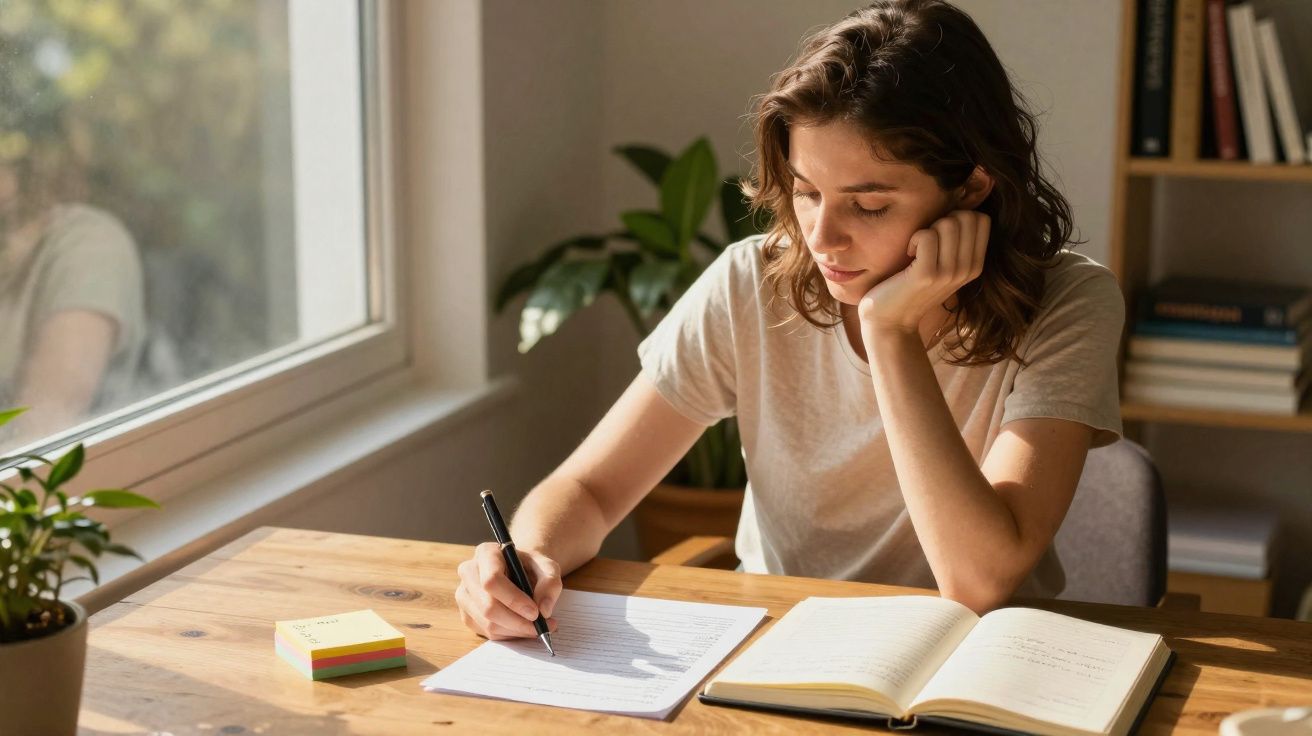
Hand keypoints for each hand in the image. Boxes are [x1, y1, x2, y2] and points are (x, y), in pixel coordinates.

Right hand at [455, 542, 561, 639]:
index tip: (535, 612)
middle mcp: (469, 572)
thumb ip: (550, 583)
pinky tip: (522, 627)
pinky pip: (487, 632)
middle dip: (517, 621)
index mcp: (486, 553)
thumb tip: (544, 609)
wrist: (520, 572)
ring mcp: (464, 595)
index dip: (513, 600)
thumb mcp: (548, 567)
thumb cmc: (531, 567)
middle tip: (541, 626)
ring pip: (487, 623)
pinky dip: (509, 634)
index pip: (492, 580)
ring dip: (516, 630)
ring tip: (537, 627)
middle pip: (487, 606)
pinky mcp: (466, 614)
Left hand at [858, 210, 989, 334]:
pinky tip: (908, 255)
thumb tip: (961, 202)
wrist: (891, 321)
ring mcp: (949, 273)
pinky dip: (914, 238)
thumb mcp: (943, 264)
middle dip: (942, 220)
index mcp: (975, 265)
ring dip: (926, 230)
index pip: (981, 219)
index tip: (940, 236)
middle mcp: (967, 270)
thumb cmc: (911, 286)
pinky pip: (927, 235)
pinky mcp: (927, 275)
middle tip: (926, 242)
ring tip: (917, 250)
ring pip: (948, 223)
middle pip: (966, 217)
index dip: (957, 217)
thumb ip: (956, 241)